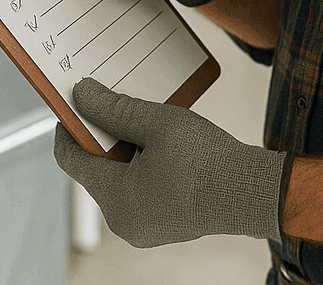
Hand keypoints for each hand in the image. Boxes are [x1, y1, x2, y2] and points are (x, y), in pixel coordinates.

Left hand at [53, 78, 285, 246]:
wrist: (253, 193)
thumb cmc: (207, 160)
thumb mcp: (157, 124)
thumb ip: (115, 109)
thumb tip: (81, 95)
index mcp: (116, 198)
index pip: (71, 159)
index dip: (69, 128)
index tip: (73, 103)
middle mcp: (123, 219)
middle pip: (96, 169)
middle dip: (104, 136)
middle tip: (118, 105)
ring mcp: (143, 227)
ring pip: (118, 179)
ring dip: (125, 150)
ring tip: (146, 123)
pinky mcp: (161, 224)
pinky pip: (138, 190)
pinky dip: (142, 166)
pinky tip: (161, 145)